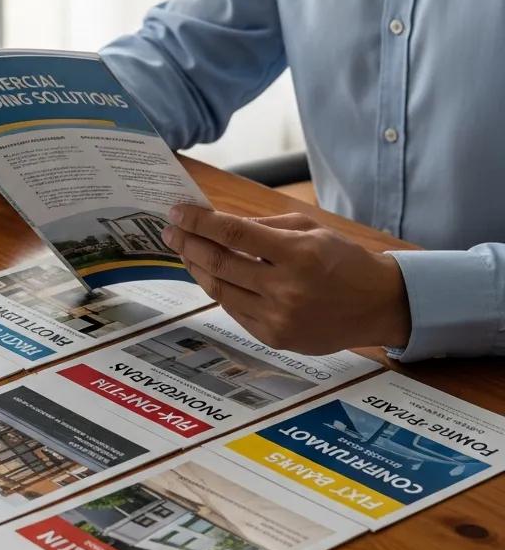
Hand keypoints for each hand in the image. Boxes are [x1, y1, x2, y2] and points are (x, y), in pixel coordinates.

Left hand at [163, 205, 410, 353]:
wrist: (378, 305)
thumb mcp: (310, 230)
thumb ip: (264, 227)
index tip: (177, 212)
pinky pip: (234, 310)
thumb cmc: (343, 260)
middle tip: (170, 231)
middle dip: (188, 244)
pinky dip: (218, 290)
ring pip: (220, 290)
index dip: (199, 221)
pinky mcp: (275, 338)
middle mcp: (286, 289)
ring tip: (184, 251)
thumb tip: (217, 222)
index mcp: (297, 254)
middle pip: (220, 263)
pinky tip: (208, 275)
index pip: (233, 233)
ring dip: (196, 268)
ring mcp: (279, 318)